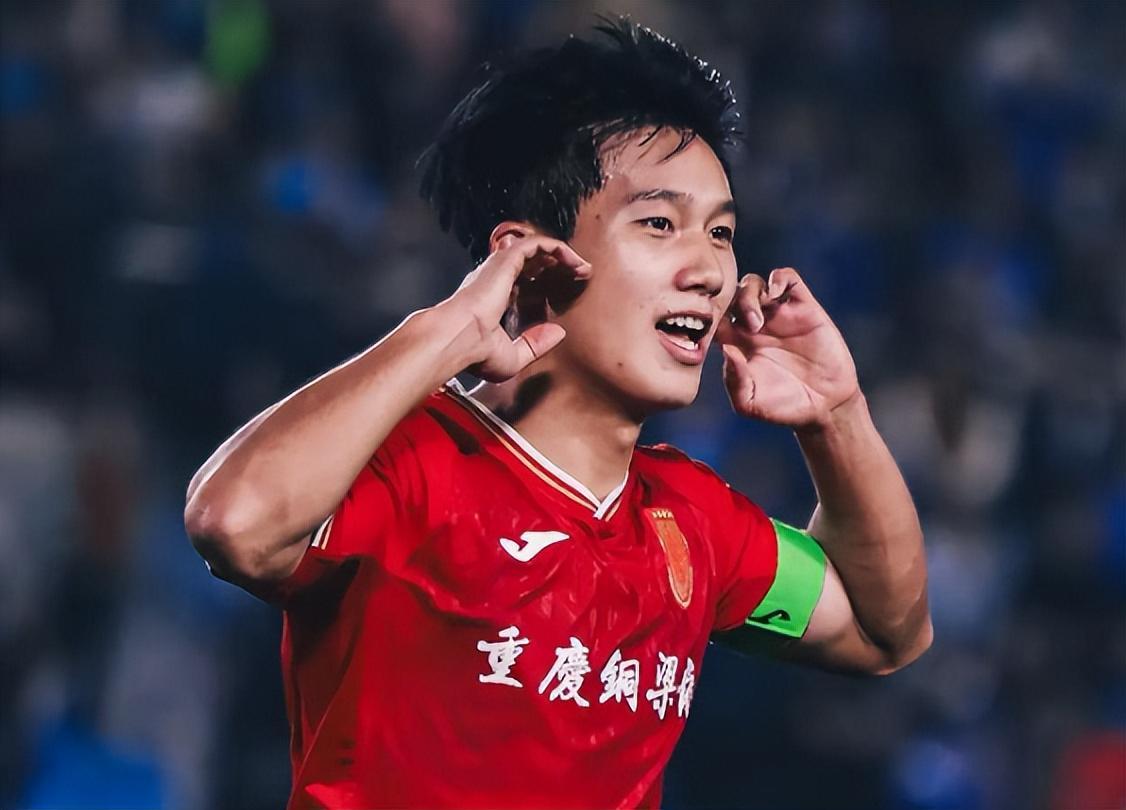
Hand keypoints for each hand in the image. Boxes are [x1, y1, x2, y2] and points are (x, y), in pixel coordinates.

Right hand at [439, 234, 590, 381]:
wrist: (458, 340)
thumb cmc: (474, 352)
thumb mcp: (512, 357)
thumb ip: (534, 346)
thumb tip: (558, 333)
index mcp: (491, 299)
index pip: (520, 281)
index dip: (543, 282)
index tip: (563, 291)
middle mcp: (494, 279)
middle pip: (530, 262)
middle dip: (556, 265)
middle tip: (579, 273)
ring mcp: (499, 268)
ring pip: (535, 249)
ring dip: (562, 255)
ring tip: (582, 266)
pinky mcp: (507, 259)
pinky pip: (538, 243)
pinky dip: (558, 248)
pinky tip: (575, 262)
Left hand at [716, 267, 859, 429]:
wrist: (825, 406)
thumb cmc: (784, 408)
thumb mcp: (750, 404)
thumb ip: (734, 381)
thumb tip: (727, 351)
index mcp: (736, 344)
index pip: (713, 318)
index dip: (707, 317)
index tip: (712, 331)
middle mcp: (753, 326)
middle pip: (730, 296)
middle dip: (730, 304)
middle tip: (746, 328)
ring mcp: (778, 315)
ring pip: (753, 284)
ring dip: (749, 294)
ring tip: (758, 322)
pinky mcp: (804, 307)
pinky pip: (787, 278)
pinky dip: (778, 279)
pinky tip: (777, 296)